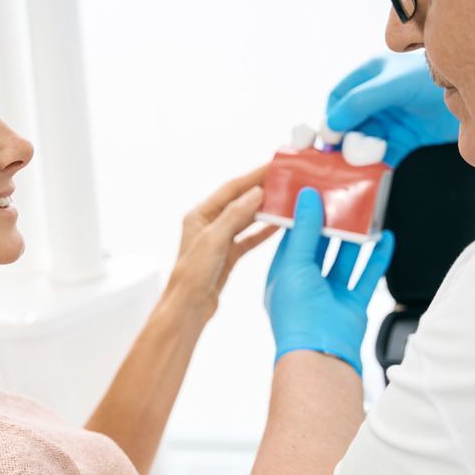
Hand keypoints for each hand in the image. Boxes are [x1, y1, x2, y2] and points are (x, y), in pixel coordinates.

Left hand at [167, 166, 278, 322]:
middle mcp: (209, 224)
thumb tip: (256, 193)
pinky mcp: (228, 256)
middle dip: (261, 190)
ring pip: (246, 219)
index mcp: (200, 215)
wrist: (188, 307)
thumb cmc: (192, 275)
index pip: (231, 189)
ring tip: (285, 200)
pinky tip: (279, 225)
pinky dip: (263, 232)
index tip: (273, 167)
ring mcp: (219, 240)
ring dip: (265, 210)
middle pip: (240, 201)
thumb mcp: (214, 240)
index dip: (253, 177)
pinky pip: (249, 238)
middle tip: (284, 181)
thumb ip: (235, 215)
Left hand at [265, 190, 395, 373]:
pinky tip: (386, 238)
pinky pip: (367, 275)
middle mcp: (305, 283)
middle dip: (332, 223)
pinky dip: (378, 257)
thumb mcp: (294, 263)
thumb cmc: (297, 313)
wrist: (320, 353)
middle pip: (320, 245)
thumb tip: (307, 197)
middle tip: (343, 196)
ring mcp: (329, 293)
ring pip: (344, 258)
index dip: (304, 214)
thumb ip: (304, 230)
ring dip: (355, 237)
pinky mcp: (352, 303)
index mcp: (283, 274)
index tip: (314, 191)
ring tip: (366, 212)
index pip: (293, 237)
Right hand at [325, 52, 458, 166]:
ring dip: (360, 155)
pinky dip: (377, 165)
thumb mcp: (393, 85)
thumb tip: (330, 126)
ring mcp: (392, 118)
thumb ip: (360, 102)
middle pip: (349, 123)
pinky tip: (374, 172)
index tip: (328, 140)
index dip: (330, 118)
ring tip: (361, 164)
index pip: (338, 97)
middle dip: (344, 140)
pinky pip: (384, 154)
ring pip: (364, 141)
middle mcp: (378, 98)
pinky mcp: (407, 138)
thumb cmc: (433, 78)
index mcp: (370, 75)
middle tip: (343, 157)